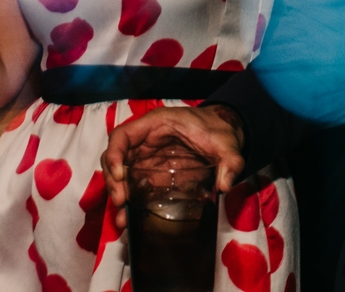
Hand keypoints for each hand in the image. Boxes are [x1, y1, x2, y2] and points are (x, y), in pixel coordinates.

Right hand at [102, 105, 244, 229]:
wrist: (224, 134)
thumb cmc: (219, 131)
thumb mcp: (227, 144)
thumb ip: (230, 162)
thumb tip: (224, 185)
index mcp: (157, 124)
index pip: (122, 135)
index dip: (114, 155)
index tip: (121, 176)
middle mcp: (146, 141)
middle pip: (116, 158)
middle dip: (114, 181)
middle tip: (121, 202)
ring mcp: (147, 158)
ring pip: (122, 174)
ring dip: (119, 195)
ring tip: (123, 218)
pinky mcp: (153, 173)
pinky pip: (134, 186)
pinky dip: (130, 201)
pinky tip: (131, 219)